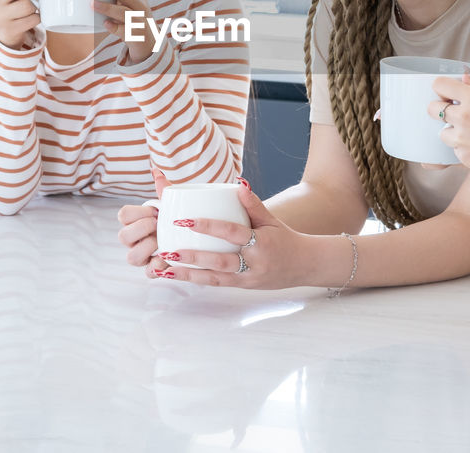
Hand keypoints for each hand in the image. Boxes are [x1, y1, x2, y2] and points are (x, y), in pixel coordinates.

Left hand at [95, 0, 153, 64]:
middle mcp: (140, 6)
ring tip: (92, 4)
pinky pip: (122, 31)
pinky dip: (113, 27)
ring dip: (108, 7)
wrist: (150, 43)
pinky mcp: (134, 35)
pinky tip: (104, 24)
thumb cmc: (134, 18)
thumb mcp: (131, 4)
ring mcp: (138, 21)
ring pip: (123, 12)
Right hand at [117, 169, 169, 266]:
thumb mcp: (172, 204)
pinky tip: (167, 259)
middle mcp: (134, 240)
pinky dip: (157, 267)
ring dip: (146, 247)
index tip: (155, 210)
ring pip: (131, 257)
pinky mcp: (153, 270)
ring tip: (161, 241)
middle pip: (123, 236)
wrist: (190, 236)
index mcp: (134, 221)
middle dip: (140, 229)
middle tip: (157, 223)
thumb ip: (164, 189)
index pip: (123, 215)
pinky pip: (148, 273)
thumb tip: (156, 171)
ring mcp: (142, 256)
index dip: (137, 212)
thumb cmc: (176, 218)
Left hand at [149, 184, 330, 288]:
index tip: (184, 222)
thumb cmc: (285, 239)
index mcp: (261, 242)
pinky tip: (178, 277)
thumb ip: (253, 204)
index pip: (231, 233)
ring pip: (214, 278)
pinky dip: (197, 280)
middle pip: (219, 261)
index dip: (208, 227)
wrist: (305, 266)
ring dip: (188, 275)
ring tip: (164, 270)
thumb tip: (238, 183)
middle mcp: (254, 263)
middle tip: (167, 251)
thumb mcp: (272, 220)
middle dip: (191, 258)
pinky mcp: (244, 287)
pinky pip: (218, 284)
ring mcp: (248, 278)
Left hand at [429, 71, 469, 200]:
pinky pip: (455, 151)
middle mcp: (464, 118)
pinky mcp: (465, 159)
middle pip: (432, 109)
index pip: (440, 85)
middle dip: (440, 109)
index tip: (448, 92)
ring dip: (452, 131)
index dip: (443, 87)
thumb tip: (464, 78)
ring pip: (442, 133)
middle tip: (455, 112)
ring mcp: (462, 140)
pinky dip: (463, 149)